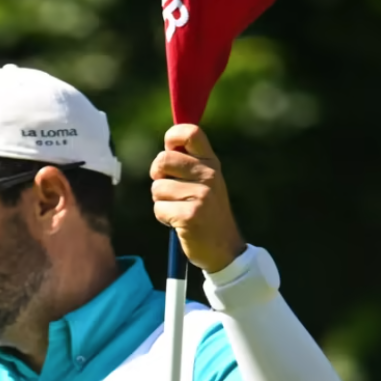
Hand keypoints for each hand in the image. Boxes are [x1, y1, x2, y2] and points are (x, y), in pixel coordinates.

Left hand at [150, 124, 248, 270]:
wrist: (223, 247)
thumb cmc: (206, 211)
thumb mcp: (204, 181)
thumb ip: (188, 163)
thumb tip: (167, 144)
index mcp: (211, 162)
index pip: (191, 133)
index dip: (173, 136)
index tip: (169, 149)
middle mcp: (209, 175)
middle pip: (162, 160)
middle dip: (158, 176)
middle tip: (170, 189)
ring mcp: (201, 195)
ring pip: (157, 188)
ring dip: (161, 201)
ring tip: (180, 208)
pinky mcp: (190, 215)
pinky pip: (158, 209)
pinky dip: (163, 218)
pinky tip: (179, 222)